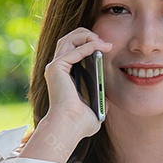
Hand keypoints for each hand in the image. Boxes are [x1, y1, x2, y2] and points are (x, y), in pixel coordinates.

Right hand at [20, 28, 111, 162]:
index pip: (73, 48)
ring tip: (103, 41)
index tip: (105, 45)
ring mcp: (55, 67)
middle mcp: (56, 68)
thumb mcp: (94, 108)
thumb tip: (107, 101)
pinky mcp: (56, 68)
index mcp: (64, 75)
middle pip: (69, 39)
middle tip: (104, 40)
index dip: (88, 42)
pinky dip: (88, 46)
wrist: (70, 127)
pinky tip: (101, 48)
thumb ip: (99, 101)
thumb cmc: (79, 123)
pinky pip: (74, 51)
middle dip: (87, 34)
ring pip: (69, 39)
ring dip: (87, 36)